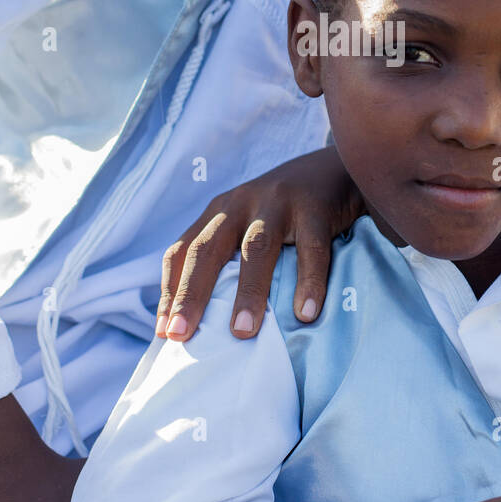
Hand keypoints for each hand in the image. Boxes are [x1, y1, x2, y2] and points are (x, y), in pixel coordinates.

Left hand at [156, 145, 363, 340]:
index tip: (164, 333)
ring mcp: (277, 202)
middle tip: (181, 335)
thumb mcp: (250, 223)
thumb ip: (230, 257)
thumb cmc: (288, 212)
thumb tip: (209, 321)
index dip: (170, 291)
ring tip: (242, 332)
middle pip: (208, 249)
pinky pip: (311, 249)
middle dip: (191, 294)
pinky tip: (305, 314)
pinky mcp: (315, 208)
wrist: (336, 166)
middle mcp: (241, 203)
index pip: (183, 251)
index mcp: (220, 212)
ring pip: (255, 248)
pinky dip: (308, 282)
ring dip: (247, 292)